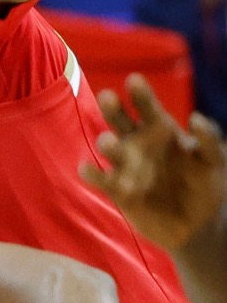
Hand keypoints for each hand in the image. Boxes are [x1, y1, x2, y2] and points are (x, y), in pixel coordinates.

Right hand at [82, 74, 226, 252]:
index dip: (140, 94)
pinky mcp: (118, 190)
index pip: (147, 107)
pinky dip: (93, 174)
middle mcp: (139, 144)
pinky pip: (102, 179)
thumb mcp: (214, 160)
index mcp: (161, 131)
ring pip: (110, 149)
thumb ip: (208, 139)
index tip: (133, 79)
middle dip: (113, 109)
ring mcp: (126, 166)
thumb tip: (195, 118)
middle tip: (107, 96)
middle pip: (121, 121)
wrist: (196, 223)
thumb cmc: (206, 185)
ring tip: (108, 141)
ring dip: (107, 144)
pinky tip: (87, 168)